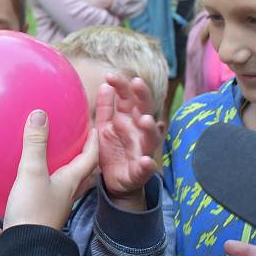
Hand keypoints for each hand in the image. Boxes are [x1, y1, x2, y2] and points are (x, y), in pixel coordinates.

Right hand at [3, 110, 98, 229]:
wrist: (24, 249)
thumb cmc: (33, 211)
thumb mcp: (32, 172)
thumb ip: (35, 143)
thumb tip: (40, 113)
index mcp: (72, 180)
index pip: (90, 157)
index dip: (94, 141)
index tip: (96, 126)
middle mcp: (68, 192)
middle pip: (83, 171)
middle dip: (84, 155)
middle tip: (79, 140)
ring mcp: (55, 203)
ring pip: (68, 181)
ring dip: (67, 167)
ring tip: (59, 155)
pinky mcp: (41, 211)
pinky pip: (50, 189)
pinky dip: (48, 178)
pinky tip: (33, 176)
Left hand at [96, 74, 161, 210]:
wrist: (114, 181)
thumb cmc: (111, 150)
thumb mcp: (104, 127)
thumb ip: (105, 107)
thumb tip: (105, 84)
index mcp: (127, 119)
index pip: (128, 98)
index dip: (121, 86)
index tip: (110, 75)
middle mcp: (138, 131)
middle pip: (144, 110)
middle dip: (142, 96)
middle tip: (137, 83)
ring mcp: (142, 149)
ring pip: (151, 136)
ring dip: (149, 127)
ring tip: (144, 120)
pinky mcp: (141, 171)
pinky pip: (146, 167)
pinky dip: (148, 165)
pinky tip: (146, 161)